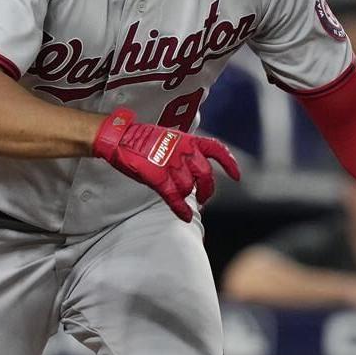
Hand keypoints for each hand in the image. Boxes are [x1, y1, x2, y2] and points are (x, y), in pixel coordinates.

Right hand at [93, 108, 239, 221]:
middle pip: (205, 175)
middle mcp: (182, 151)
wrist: (119, 137)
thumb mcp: (169, 138)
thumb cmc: (141, 139)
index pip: (216, 149)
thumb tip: (192, 168)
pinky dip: (181, 208)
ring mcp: (170, 164)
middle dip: (207, 190)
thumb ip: (183, 151)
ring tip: (185, 201)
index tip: (236, 175)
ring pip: (189, 187)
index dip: (229, 163)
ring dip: (189, 197)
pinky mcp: (157, 176)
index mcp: (187, 139)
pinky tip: (184, 216)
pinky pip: (174, 196)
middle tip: (204, 198)